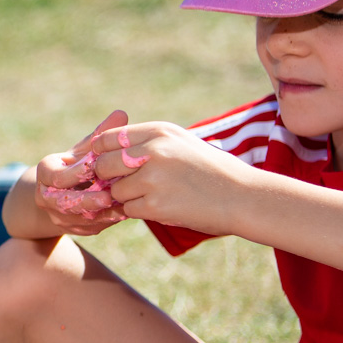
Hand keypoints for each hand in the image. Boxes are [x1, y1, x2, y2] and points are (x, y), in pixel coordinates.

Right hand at [33, 111, 131, 235]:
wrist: (62, 190)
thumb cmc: (77, 163)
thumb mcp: (85, 148)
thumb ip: (100, 134)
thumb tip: (121, 114)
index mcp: (46, 173)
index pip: (56, 176)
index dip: (75, 173)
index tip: (95, 167)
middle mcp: (46, 196)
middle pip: (64, 201)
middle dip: (86, 200)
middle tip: (109, 197)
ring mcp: (56, 215)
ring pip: (77, 218)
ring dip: (100, 213)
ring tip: (123, 206)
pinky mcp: (70, 228)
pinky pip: (88, 228)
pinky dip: (105, 221)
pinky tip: (124, 213)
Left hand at [87, 120, 254, 234]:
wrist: (242, 196)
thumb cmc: (209, 169)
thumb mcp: (180, 142)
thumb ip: (146, 142)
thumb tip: (104, 150)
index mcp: (158, 132)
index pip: (106, 138)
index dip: (100, 153)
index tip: (106, 164)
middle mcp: (152, 151)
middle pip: (103, 165)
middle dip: (108, 178)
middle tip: (124, 184)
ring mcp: (152, 178)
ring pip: (115, 190)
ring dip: (126, 197)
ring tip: (153, 195)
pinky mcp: (155, 205)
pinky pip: (129, 209)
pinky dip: (139, 211)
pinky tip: (161, 206)